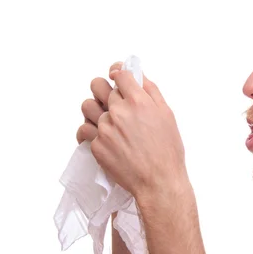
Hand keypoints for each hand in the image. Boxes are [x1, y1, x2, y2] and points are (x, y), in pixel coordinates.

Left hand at [90, 63, 188, 206]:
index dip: (118, 72)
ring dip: (94, 109)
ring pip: (86, 106)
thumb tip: (138, 76)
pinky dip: (91, 133)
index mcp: (138, 101)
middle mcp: (119, 112)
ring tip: (104, 119)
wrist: (158, 181)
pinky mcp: (96, 145)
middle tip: (110, 99)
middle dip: (104, 89)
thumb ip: (151, 92)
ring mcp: (105, 128)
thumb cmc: (167, 151)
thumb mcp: (167, 115)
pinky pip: (85, 131)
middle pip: (98, 85)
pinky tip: (102, 137)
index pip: (120, 73)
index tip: (117, 76)